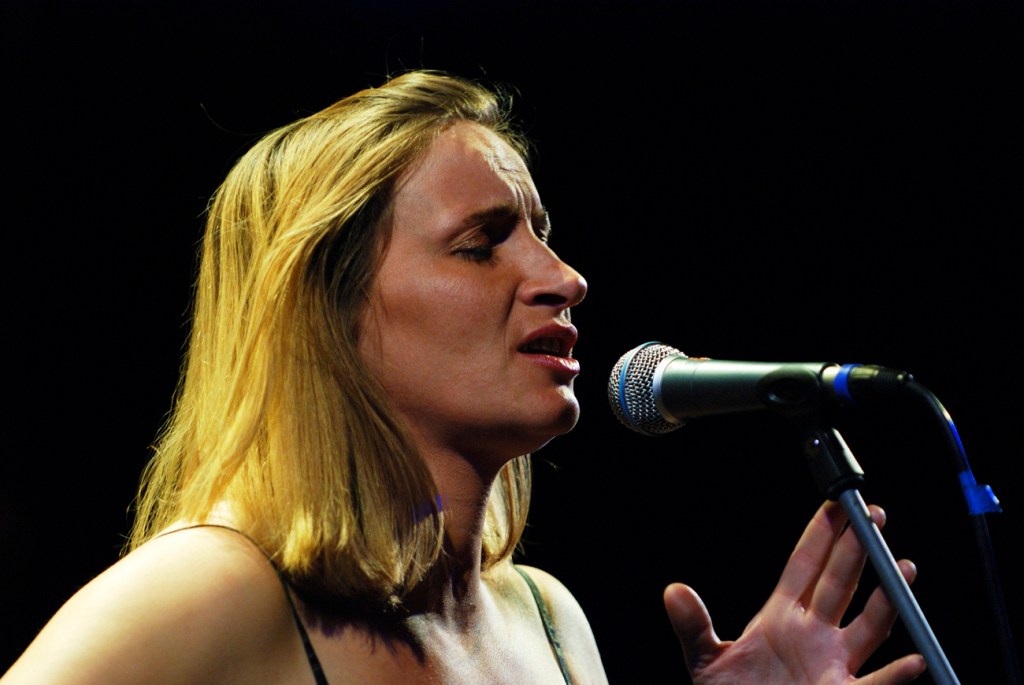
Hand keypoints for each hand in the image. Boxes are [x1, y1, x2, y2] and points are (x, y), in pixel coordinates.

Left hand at [664, 501, 926, 683]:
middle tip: (874, 514)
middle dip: (857, 549)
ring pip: (868, 626)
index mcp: (781, 618)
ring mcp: (831, 664)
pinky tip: (914, 661)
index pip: (805, 566)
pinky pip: (874, 684)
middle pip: (839, 583)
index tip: (834, 503)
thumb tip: (673, 591)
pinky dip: (895, 675)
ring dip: (886, 600)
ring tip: (903, 568)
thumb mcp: (706, 661)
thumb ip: (694, 627)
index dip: (820, 535)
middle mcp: (813, 635)